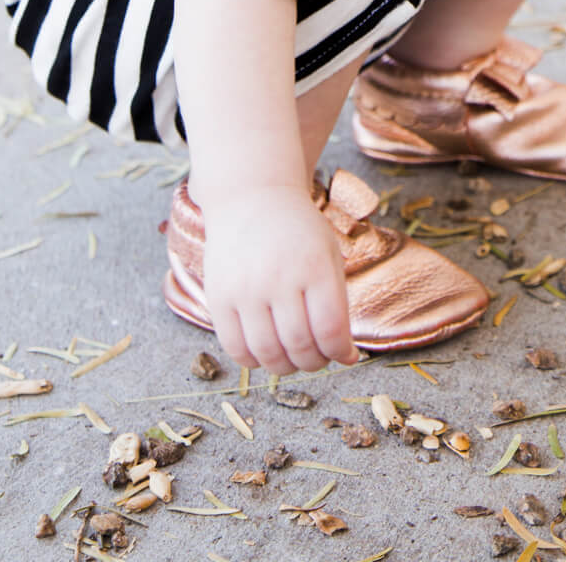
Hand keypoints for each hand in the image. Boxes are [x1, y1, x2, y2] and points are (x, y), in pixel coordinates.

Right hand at [200, 186, 357, 374]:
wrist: (250, 197)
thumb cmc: (297, 230)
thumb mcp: (328, 253)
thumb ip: (338, 303)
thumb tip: (346, 357)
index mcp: (315, 265)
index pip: (331, 330)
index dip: (340, 352)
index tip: (344, 354)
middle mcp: (279, 277)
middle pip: (300, 346)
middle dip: (314, 362)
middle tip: (318, 358)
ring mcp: (245, 288)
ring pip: (268, 353)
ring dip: (286, 367)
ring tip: (293, 357)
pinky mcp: (219, 297)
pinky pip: (236, 348)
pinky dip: (254, 361)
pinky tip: (266, 350)